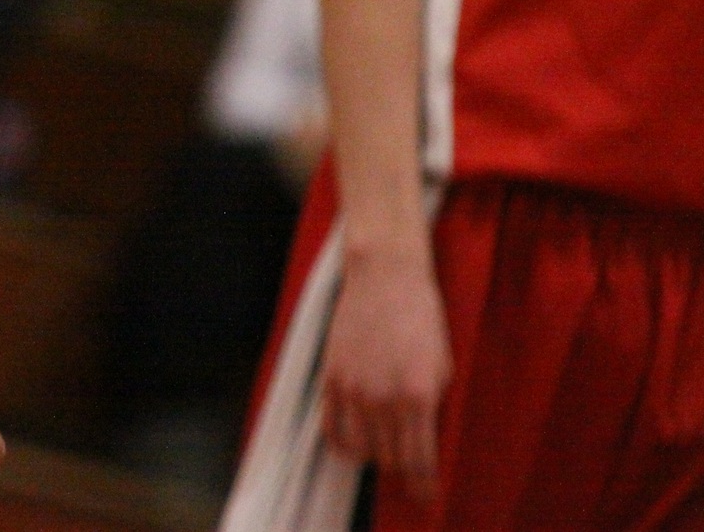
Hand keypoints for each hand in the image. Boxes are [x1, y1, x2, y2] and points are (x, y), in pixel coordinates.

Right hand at [321, 246, 449, 502]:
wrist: (385, 276)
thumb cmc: (422, 316)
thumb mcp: (443, 365)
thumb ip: (433, 406)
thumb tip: (426, 440)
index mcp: (418, 396)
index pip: (419, 461)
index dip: (424, 486)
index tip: (426, 496)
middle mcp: (383, 398)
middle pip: (390, 459)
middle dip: (403, 468)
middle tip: (410, 468)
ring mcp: (353, 389)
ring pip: (361, 449)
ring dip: (375, 455)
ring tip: (385, 448)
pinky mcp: (331, 377)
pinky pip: (332, 429)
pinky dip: (344, 444)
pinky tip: (356, 443)